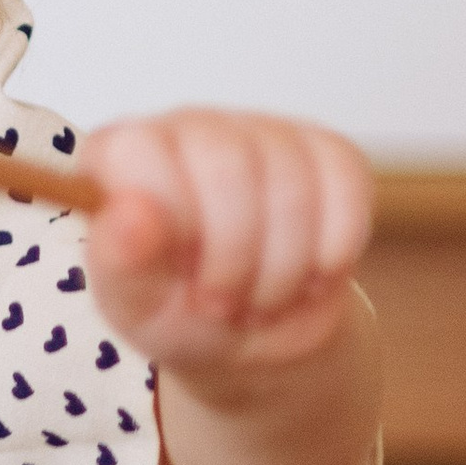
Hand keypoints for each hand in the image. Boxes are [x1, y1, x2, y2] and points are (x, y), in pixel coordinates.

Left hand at [83, 108, 372, 383]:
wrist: (251, 335)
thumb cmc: (175, 312)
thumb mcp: (136, 307)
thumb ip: (120, 263)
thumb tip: (127, 214)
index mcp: (123, 154)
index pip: (144, 153)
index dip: (175, 228)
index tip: (182, 283)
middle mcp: (190, 129)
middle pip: (227, 166)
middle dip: (234, 259)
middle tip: (222, 305)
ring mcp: (261, 133)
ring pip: (292, 183)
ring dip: (284, 268)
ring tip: (260, 299)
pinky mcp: (325, 151)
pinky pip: (345, 182)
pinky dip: (334, 249)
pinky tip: (311, 276)